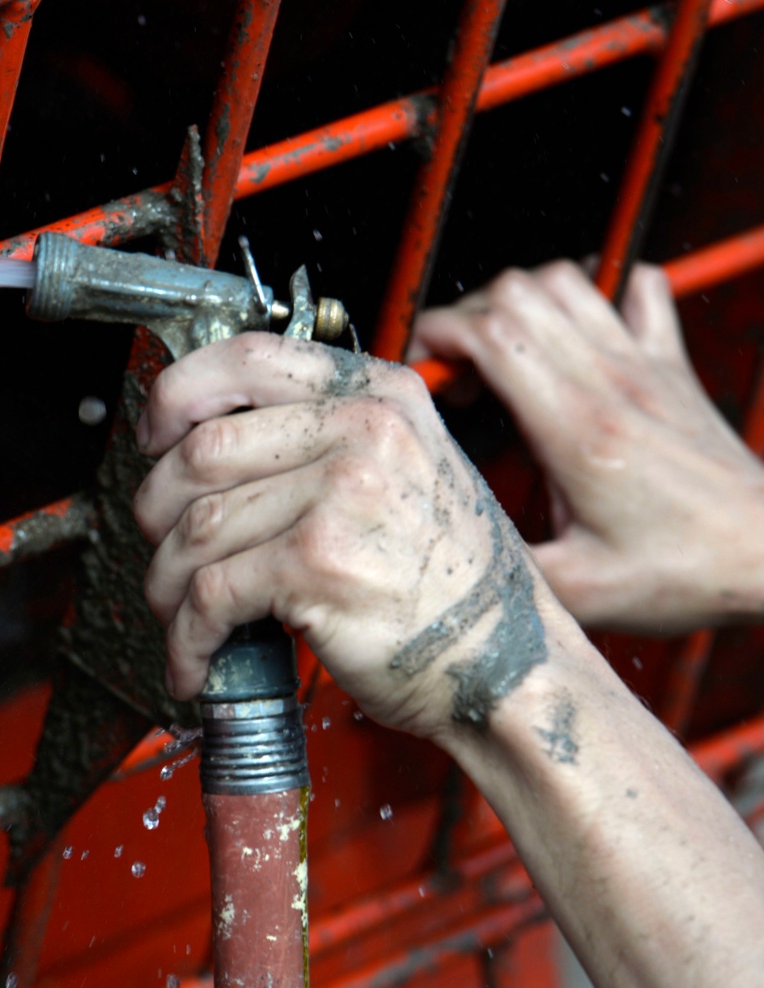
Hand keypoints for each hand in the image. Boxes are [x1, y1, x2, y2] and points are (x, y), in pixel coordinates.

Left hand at [133, 333, 560, 740]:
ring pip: (196, 527)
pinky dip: (186, 638)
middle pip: (202, 452)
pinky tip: (193, 661)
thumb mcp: (418, 476)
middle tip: (160, 550)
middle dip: (157, 510)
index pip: (247, 359)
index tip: (154, 436)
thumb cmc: (460, 587)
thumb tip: (222, 454)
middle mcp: (362, 433)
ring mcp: (341, 496)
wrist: (510, 664)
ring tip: (176, 616)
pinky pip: (210, 595)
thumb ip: (336, 446)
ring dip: (166, 583)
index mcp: (380, 398)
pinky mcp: (318, 566)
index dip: (177, 396)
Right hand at [409, 261, 763, 631]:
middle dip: (468, 315)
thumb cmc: (684, 572)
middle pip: (520, 293)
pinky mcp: (671, 364)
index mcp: (577, 430)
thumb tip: (450, 538)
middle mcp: (610, 381)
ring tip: (504, 347)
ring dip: (521, 299)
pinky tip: (579, 322)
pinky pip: (639, 286)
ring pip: (567, 279)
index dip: (442, 334)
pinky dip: (600, 284)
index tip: (422, 362)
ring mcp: (644, 364)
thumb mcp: (576, 589)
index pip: (494, 335)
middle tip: (457, 367)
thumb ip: (504, 561)